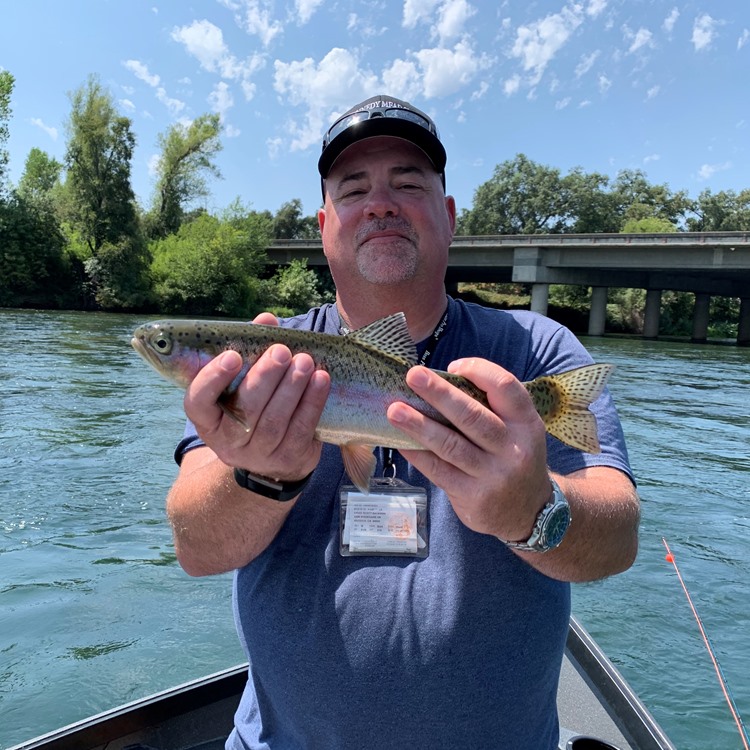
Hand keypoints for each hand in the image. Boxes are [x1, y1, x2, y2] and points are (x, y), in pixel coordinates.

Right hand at [183, 313, 330, 481]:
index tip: (232, 355)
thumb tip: (266, 319)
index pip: (198, 401)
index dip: (212, 379)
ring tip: (305, 361)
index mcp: (207, 419)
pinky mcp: (288, 459)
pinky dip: (312, 403)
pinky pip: (300, 430)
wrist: (275, 455)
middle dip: (264, 377)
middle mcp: (227, 441)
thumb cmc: (255, 403)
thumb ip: (252, 349)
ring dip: (292, 388)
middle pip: (244, 409)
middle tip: (281, 351)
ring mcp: (258, 455)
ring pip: (274, 421)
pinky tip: (321, 379)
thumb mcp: (245, 380)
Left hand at [386, 358, 551, 539]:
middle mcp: (513, 448)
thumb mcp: (518, 430)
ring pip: (452, 445)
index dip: (479, 371)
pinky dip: (418, 454)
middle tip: (413, 375)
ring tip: (394, 410)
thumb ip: (491, 407)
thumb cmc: (513, 457)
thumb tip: (439, 381)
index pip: (506, 388)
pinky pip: (440, 471)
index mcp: (526, 423)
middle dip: (440, 394)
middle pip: (473, 416)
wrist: (529, 511)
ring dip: (420, 425)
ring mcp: (493, 475)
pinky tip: (400, 441)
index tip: (452, 365)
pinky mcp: (473, 496)